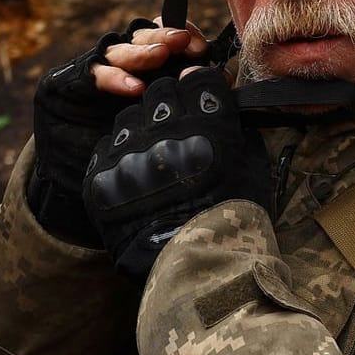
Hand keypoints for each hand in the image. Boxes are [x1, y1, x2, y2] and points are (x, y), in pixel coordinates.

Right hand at [29, 17, 208, 244]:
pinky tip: (132, 89)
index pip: (163, 41)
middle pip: (140, 38)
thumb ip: (189, 101)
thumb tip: (223, 77)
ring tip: (160, 58)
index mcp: (144, 73)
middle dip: (162, 38)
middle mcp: (118, 68)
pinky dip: (112, 77)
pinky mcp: (63, 85)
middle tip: (183, 42)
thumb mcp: (165, 128)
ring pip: (115, 49)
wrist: (82, 193)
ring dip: (139, 52)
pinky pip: (88, 74)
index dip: (182, 39)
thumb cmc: (130, 160)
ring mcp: (90, 75)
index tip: (201, 48)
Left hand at [83, 67, 270, 277]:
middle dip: (170, 105)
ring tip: (156, 158)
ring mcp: (128, 157)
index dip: (199, 88)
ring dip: (143, 131)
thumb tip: (222, 104)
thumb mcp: (252, 166)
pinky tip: (137, 179)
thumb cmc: (235, 221)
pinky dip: (121, 160)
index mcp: (206, 126)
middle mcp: (163, 134)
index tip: (200, 99)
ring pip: (128, 119)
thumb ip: (235, 128)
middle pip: (159, 93)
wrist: (199, 274)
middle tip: (178, 129)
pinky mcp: (102, 181)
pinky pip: (106, 151)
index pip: (196, 79)